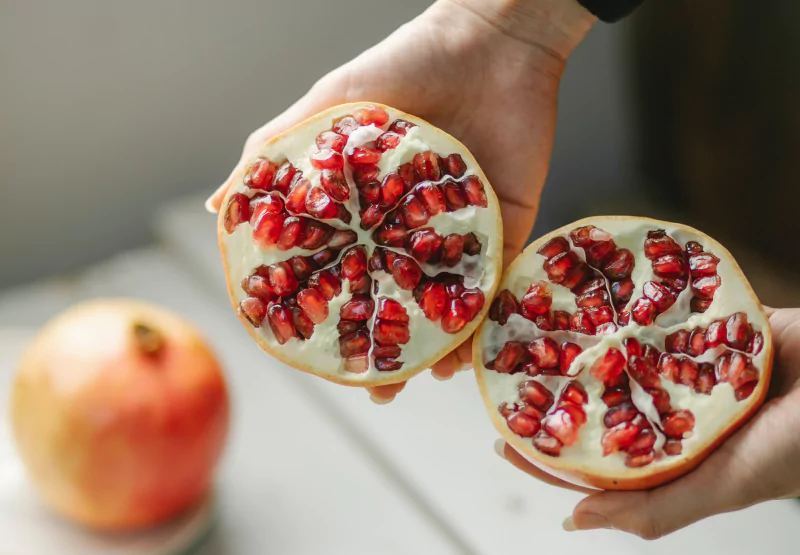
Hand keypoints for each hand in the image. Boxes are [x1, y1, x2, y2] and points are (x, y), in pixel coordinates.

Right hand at [207, 0, 594, 402]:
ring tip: (426, 378)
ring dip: (439, 348)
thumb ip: (278, 153)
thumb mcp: (331, 106)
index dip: (335, 318)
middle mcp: (414, 228)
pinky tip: (466, 350)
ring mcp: (462, 232)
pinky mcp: (507, 227)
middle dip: (391, 352)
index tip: (320, 357)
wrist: (491, 40)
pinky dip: (483, 320)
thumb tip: (220, 203)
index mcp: (372, 210)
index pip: (349, 276)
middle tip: (378, 392)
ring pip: (448, 306)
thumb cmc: (405, 65)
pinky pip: (497, 285)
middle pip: (400, 302)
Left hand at [496, 307, 799, 538]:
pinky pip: (660, 317)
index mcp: (674, 457)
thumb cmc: (796, 447)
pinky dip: (631, 309)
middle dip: (559, 394)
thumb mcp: (722, 486)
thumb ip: (653, 508)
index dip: (550, 455)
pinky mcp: (708, 330)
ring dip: (588, 347)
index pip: (596, 461)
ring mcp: (690, 370)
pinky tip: (593, 300)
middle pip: (603, 403)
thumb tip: (574, 521)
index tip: (503, 438)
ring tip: (540, 333)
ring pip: (626, 358)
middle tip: (512, 375)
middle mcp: (675, 414)